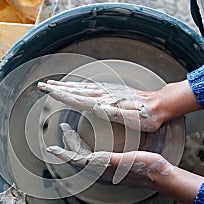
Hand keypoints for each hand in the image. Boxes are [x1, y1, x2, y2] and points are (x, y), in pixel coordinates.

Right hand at [38, 80, 162, 131]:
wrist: (160, 105)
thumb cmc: (145, 117)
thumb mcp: (130, 119)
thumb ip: (113, 112)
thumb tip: (96, 106)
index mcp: (104, 102)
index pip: (76, 97)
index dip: (60, 93)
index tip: (46, 89)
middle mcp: (103, 94)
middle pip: (75, 90)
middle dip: (58, 88)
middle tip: (42, 85)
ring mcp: (108, 91)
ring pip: (82, 87)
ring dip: (67, 86)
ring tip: (55, 84)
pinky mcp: (113, 90)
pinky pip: (91, 87)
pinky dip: (80, 86)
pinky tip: (78, 86)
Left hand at [46, 123, 172, 189]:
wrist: (162, 176)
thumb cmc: (147, 167)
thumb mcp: (127, 160)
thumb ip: (108, 160)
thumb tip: (89, 159)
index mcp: (104, 167)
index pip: (77, 160)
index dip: (63, 154)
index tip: (51, 148)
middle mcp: (103, 168)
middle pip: (78, 156)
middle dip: (69, 143)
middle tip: (64, 128)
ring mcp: (109, 167)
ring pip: (86, 155)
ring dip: (77, 144)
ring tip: (72, 132)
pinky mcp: (115, 164)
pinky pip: (95, 155)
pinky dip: (88, 146)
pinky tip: (92, 140)